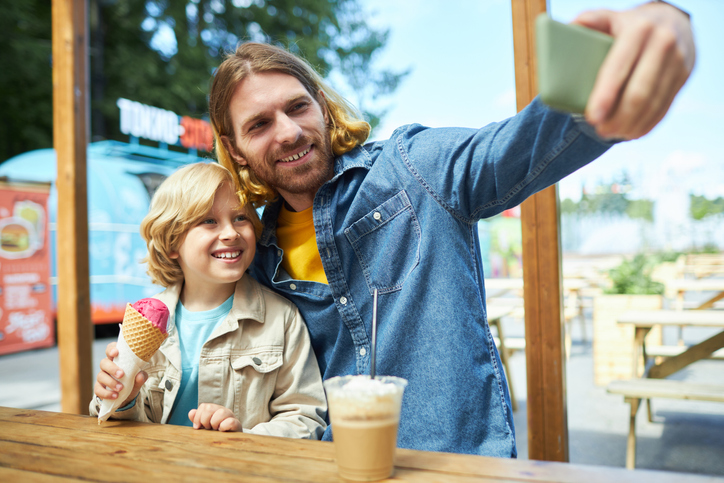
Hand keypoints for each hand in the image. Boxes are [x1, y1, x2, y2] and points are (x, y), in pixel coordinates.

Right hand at [93, 341, 147, 406]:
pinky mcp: (99, 388)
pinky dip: (106, 393)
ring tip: (120, 388)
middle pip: (104, 362)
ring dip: (111, 382)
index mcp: (117, 359)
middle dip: (112, 368)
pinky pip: (98, 389)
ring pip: (100, 376)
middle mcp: (107, 366)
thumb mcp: (139, 379)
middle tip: (121, 374)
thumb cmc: (132, 381)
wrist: (127, 397)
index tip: (116, 352)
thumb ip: (141, 376)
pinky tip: (115, 396)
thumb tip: (140, 375)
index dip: (111, 349)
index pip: (111, 349)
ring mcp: (102, 377)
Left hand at [188, 403, 241, 431]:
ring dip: (214, 423)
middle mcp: (222, 410)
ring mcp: (230, 416)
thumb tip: (191, 412)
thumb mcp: (205, 426)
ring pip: (220, 413)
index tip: (198, 427)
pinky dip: (223, 427)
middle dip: (205, 421)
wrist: (231, 441)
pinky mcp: (237, 424)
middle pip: (209, 408)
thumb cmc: (216, 433)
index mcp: (214, 409)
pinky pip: (230, 422)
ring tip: (215, 430)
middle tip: (208, 428)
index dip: (198, 417)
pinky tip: (222, 432)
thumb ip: (198, 419)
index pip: (204, 406)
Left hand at [573, 1, 694, 139]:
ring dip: (631, 125)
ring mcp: (677, 61)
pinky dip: (647, 124)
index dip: (606, 96)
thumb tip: (571, 29)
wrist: (672, 20)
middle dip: (618, 118)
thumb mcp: (610, 18)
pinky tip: (631, 132)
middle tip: (600, 130)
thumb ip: (590, 21)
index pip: (619, 68)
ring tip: (611, 133)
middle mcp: (663, 43)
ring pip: (653, 104)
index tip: (592, 117)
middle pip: (639, 93)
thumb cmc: (628, 25)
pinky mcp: (684, 76)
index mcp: (639, 30)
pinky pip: (665, 107)